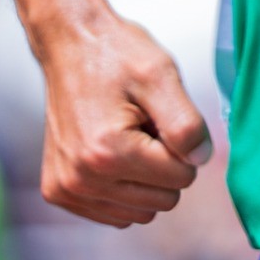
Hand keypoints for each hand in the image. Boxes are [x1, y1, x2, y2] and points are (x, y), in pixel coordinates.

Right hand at [36, 6, 213, 227]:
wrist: (69, 45)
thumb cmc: (116, 55)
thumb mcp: (161, 76)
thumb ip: (187, 123)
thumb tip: (200, 160)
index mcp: (108, 152)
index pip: (181, 177)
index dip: (182, 146)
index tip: (160, 118)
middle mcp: (82, 178)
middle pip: (163, 200)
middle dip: (164, 165)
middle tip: (143, 127)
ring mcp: (67, 189)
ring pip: (141, 213)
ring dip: (144, 180)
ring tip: (127, 138)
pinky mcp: (59, 192)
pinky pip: (115, 214)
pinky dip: (123, 190)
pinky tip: (111, 154)